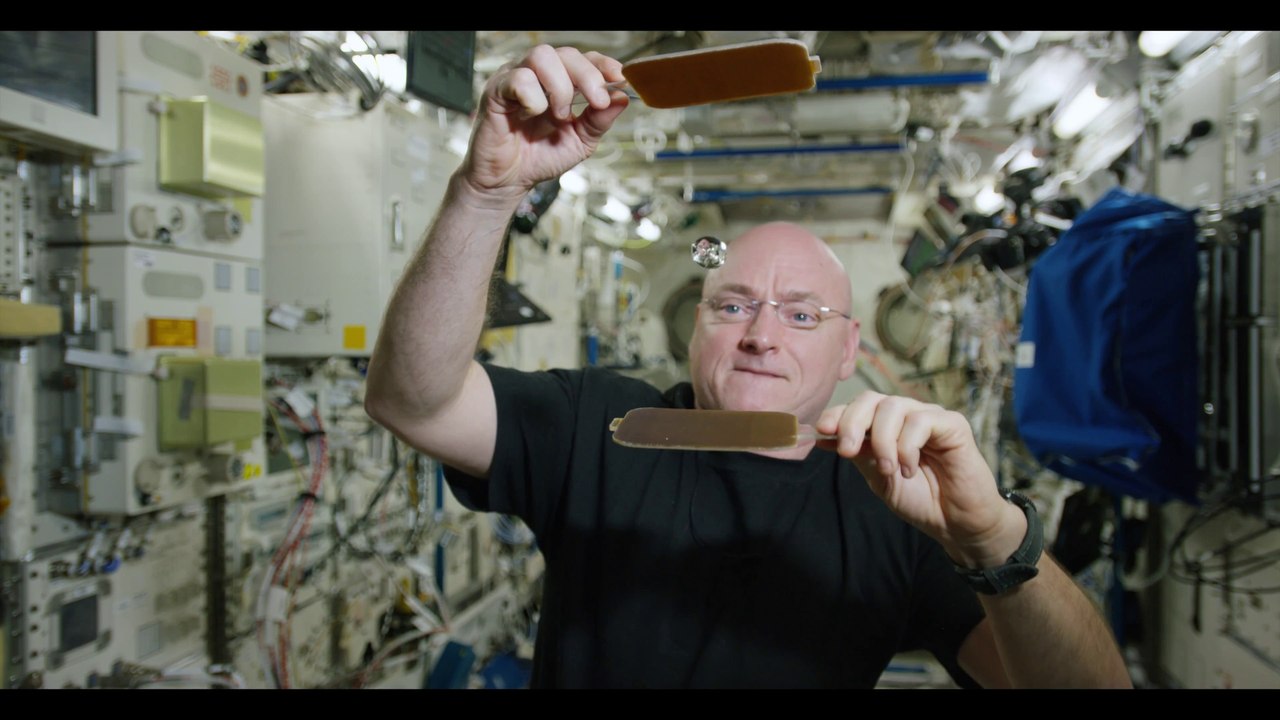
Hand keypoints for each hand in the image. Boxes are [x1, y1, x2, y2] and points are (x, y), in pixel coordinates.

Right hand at [460, 45, 628, 203]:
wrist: (508, 182)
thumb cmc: (539, 158)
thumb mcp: (580, 141)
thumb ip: (599, 120)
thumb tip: (621, 98)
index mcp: (559, 82)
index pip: (583, 58)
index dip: (602, 64)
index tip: (619, 79)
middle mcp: (537, 75)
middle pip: (566, 53)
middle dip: (588, 76)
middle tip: (597, 102)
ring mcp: (515, 78)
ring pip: (542, 57)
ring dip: (560, 87)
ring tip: (559, 116)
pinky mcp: (496, 91)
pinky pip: (519, 79)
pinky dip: (533, 98)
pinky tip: (531, 115)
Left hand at [815, 392, 1026, 567]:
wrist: (955, 523)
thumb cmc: (920, 500)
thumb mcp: (879, 478)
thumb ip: (858, 455)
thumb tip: (821, 437)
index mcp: (886, 426)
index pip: (858, 407)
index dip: (838, 415)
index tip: (822, 431)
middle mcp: (907, 415)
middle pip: (872, 399)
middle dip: (852, 422)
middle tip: (847, 451)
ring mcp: (930, 417)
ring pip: (894, 407)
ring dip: (882, 440)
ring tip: (888, 469)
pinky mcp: (953, 424)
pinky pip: (920, 421)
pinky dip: (907, 447)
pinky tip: (910, 469)